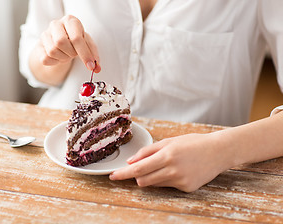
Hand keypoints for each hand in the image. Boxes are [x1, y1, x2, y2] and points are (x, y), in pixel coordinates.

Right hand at [39, 15, 100, 71]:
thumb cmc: (75, 40)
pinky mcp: (39, 46)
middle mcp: (56, 24)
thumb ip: (93, 55)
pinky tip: (59, 57)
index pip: (76, 38)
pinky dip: (55, 62)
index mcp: (70, 20)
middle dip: (71, 53)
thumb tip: (97, 68)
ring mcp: (45, 34)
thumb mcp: (87, 43)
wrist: (59, 41)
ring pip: (52, 51)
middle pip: (61, 42)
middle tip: (74, 54)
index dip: (85, 54)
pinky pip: (45, 58)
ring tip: (67, 54)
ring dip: (63, 58)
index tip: (91, 66)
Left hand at [109, 132, 231, 191]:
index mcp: (167, 156)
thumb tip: (131, 161)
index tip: (113, 176)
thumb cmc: (193, 143)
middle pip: (143, 180)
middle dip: (137, 176)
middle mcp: (173, 171)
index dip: (123, 173)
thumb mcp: (169, 142)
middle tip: (139, 168)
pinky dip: (165, 179)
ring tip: (164, 165)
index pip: (138, 169)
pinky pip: (167, 186)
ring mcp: (180, 182)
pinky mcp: (187, 189)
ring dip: (151, 177)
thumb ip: (148, 151)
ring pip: (154, 184)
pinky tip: (178, 170)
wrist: (218, 152)